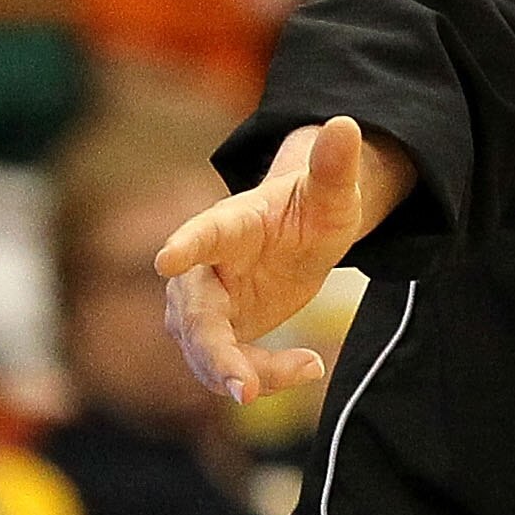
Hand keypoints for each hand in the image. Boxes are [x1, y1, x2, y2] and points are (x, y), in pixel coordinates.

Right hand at [156, 117, 411, 402]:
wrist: (299, 237)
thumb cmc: (310, 209)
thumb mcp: (333, 195)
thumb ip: (334, 167)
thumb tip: (348, 124)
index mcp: (228, 225)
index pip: (204, 232)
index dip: (186, 244)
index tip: (166, 260)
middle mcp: (202, 267)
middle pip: (194, 314)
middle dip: (214, 353)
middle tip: (243, 389)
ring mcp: (201, 304)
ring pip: (206, 351)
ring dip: (245, 373)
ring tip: (308, 368)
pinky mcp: (214, 334)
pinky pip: (227, 369)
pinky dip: (263, 378)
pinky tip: (309, 365)